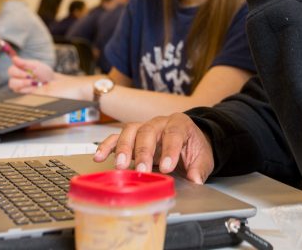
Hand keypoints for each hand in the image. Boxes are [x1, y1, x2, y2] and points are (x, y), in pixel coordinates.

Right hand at [7, 55, 55, 91]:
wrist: (51, 83)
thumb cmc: (44, 73)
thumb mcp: (36, 65)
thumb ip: (24, 63)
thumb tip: (14, 58)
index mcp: (20, 67)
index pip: (11, 68)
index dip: (15, 67)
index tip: (23, 67)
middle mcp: (17, 75)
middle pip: (10, 73)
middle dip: (20, 74)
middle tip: (30, 76)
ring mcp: (18, 84)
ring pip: (12, 83)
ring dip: (23, 82)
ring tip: (33, 82)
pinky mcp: (21, 91)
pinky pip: (19, 90)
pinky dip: (27, 88)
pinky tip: (34, 87)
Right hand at [94, 113, 214, 183]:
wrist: (188, 141)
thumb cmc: (193, 148)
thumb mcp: (203, 157)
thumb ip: (199, 168)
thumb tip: (196, 180)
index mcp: (180, 123)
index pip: (174, 133)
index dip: (170, 149)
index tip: (167, 167)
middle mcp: (160, 122)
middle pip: (148, 131)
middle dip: (144, 151)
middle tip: (142, 169)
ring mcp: (144, 127)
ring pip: (131, 131)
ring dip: (124, 148)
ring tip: (120, 165)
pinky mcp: (132, 136)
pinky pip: (116, 137)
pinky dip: (107, 146)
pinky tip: (99, 156)